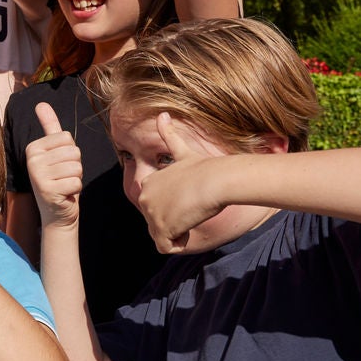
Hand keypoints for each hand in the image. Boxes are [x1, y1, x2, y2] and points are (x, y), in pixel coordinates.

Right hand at [24, 103, 83, 229]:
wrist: (56, 213)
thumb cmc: (59, 180)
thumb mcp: (54, 153)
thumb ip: (49, 128)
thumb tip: (41, 103)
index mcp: (33, 148)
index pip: (67, 138)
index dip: (70, 153)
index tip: (59, 165)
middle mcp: (32, 160)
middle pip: (73, 152)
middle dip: (75, 166)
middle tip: (63, 177)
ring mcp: (38, 176)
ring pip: (76, 167)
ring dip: (75, 178)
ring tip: (64, 185)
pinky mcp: (47, 190)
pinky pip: (76, 181)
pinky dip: (75, 190)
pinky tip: (64, 195)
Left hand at [132, 113, 231, 252]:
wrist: (215, 179)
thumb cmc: (207, 166)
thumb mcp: (184, 150)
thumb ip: (170, 136)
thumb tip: (163, 113)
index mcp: (149, 182)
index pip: (156, 206)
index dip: (174, 208)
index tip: (189, 199)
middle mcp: (145, 197)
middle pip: (158, 222)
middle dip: (176, 222)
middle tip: (194, 208)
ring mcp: (151, 214)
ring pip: (164, 235)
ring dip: (180, 231)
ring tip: (193, 215)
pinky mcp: (160, 229)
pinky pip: (167, 247)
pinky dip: (181, 242)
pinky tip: (191, 228)